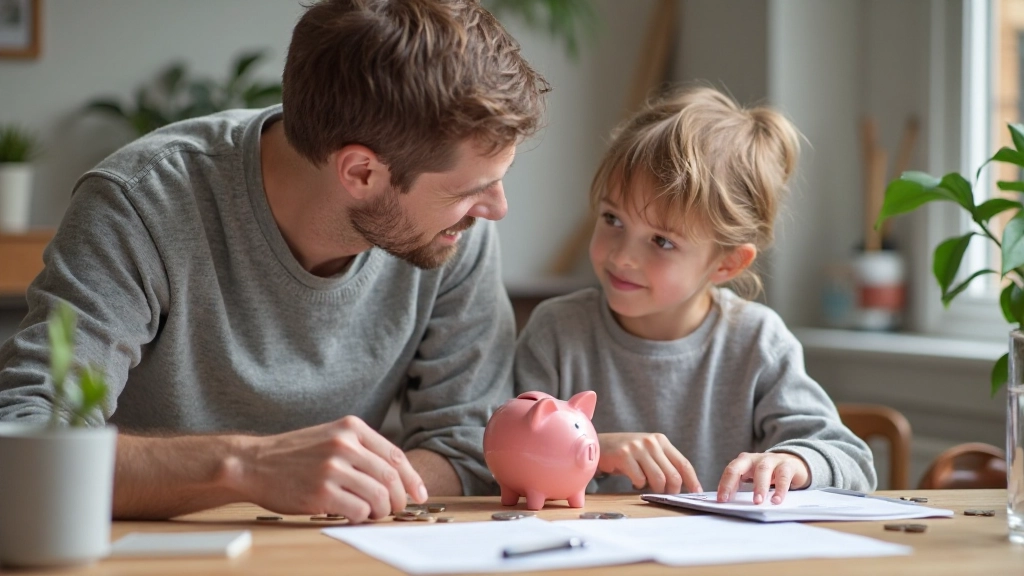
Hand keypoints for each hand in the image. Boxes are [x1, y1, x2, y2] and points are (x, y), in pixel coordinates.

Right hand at [228, 416, 427, 523]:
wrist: (253, 463)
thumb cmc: (294, 455)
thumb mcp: (331, 437)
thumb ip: (361, 450)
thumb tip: (397, 477)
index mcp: (351, 428)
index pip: (395, 456)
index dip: (412, 479)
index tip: (419, 494)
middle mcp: (344, 445)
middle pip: (391, 478)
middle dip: (398, 499)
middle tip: (394, 509)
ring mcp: (333, 468)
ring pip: (378, 497)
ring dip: (380, 511)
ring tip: (371, 513)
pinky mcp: (321, 492)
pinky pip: (358, 511)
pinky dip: (362, 518)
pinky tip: (353, 515)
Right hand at [597, 433, 701, 493]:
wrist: (599, 445)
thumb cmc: (627, 453)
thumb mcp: (648, 453)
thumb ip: (664, 464)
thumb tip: (683, 486)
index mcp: (661, 441)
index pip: (683, 463)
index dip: (692, 481)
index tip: (697, 494)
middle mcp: (651, 442)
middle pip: (673, 475)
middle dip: (672, 490)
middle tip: (665, 495)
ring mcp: (637, 448)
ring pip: (658, 479)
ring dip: (654, 489)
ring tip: (646, 486)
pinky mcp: (624, 455)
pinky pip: (639, 479)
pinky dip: (638, 485)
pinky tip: (633, 481)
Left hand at [716, 452, 809, 504]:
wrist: (794, 463)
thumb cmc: (769, 473)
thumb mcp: (753, 477)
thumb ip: (742, 486)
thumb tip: (729, 503)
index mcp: (744, 461)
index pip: (730, 471)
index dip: (724, 484)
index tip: (721, 500)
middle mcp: (755, 458)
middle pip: (739, 467)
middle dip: (731, 483)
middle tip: (728, 499)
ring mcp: (771, 460)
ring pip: (762, 470)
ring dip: (759, 487)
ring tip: (757, 502)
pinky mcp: (787, 465)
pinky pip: (783, 477)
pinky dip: (780, 489)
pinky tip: (776, 500)